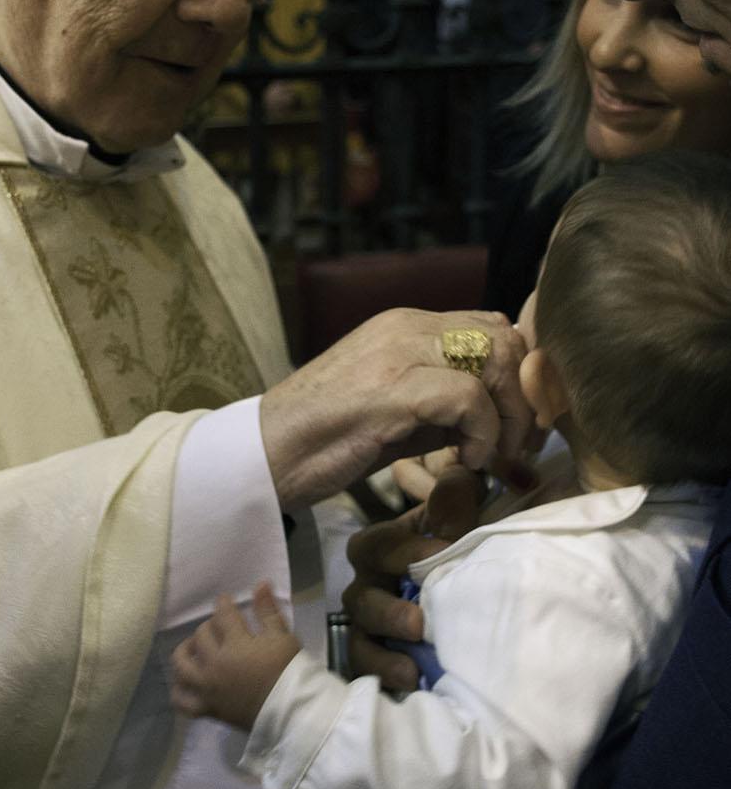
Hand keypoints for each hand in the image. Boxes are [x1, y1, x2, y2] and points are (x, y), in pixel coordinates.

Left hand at [171, 583, 301, 731]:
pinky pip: (181, 701)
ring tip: (196, 648)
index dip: (224, 604)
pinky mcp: (207, 708)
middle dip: (210, 626)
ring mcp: (207, 688)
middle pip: (201, 635)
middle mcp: (215, 665)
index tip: (226, 602)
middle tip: (220, 627)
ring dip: (185, 651)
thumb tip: (260, 583)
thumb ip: (268, 611)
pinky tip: (186, 680)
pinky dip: (179, 690)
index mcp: (235, 645)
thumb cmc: (289, 671)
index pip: (222, 614)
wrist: (291, 712)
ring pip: (181, 665)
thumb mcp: (282, 637)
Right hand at [260, 309, 529, 512]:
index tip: (516, 428)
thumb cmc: (325, 441)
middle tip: (516, 446)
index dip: (517, 376)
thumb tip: (497, 418)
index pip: (491, 326)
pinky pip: (468, 397)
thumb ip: (443, 402)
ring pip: (495, 356)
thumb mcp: (396, 411)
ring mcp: (398, 353)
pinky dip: (482, 434)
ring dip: (508, 415)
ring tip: (493, 456)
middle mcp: (407, 326)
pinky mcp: (392, 390)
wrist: (266, 453)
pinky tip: (466, 462)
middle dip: (523, 395)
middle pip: (504, 336)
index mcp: (406, 325)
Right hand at [343, 463, 484, 690]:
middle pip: (361, 597)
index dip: (408, 551)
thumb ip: (457, 501)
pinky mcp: (379, 656)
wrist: (481, 594)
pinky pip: (367, 668)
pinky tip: (412, 684)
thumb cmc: (461, 549)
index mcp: (385, 547)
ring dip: (383, 651)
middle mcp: (369, 584)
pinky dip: (385, 675)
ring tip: (412, 667)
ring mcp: (370, 624)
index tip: (447, 558)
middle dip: (389, 611)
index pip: (379, 545)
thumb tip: (460, 477)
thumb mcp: (462, 522)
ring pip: (359, 636)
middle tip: (420, 623)